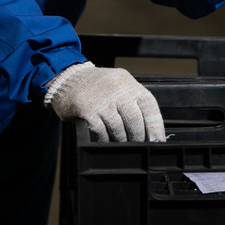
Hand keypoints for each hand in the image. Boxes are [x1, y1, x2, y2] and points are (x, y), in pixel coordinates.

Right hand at [45, 62, 165, 141]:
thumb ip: (131, 100)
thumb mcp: (117, 84)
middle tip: (138, 145)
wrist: (67, 79)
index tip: (157, 140)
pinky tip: (105, 141)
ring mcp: (102, 100)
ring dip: (122, 140)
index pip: (149, 106)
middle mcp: (117, 90)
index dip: (156, 126)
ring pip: (118, 128)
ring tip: (122, 145)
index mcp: (128, 83)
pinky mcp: (88, 110)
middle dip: (138, 136)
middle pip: (135, 119)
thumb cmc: (96, 85)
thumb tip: (148, 127)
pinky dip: (105, 140)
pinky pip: (101, 131)